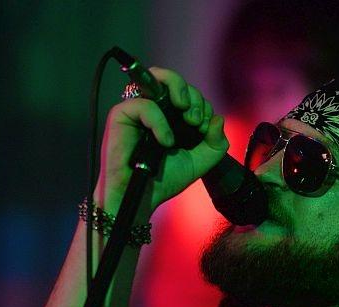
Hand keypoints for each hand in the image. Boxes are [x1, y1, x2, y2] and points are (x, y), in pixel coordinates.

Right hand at [97, 67, 228, 215]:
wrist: (142, 198)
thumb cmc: (165, 179)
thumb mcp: (199, 161)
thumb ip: (215, 143)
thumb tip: (218, 118)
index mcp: (170, 116)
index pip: (188, 94)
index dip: (201, 105)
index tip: (204, 127)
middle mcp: (153, 108)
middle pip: (174, 81)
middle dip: (193, 97)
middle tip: (196, 121)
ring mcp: (137, 109)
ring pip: (157, 78)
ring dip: (180, 92)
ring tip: (189, 118)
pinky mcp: (121, 115)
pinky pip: (145, 105)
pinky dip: (161, 122)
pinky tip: (167, 141)